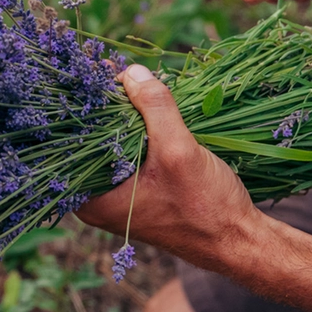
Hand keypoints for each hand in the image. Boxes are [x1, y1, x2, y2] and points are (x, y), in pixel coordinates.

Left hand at [76, 64, 261, 269]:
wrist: (239, 240)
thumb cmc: (206, 207)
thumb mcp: (179, 152)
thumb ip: (155, 109)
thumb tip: (132, 71)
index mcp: (92, 200)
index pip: (72, 143)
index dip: (83, 106)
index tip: (97, 73)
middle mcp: (98, 199)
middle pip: (91, 141)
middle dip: (105, 107)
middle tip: (117, 72)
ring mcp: (118, 195)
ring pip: (112, 143)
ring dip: (125, 115)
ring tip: (134, 83)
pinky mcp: (139, 189)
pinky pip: (130, 151)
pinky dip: (139, 128)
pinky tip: (149, 107)